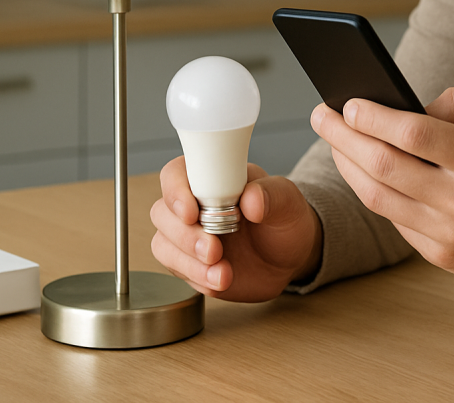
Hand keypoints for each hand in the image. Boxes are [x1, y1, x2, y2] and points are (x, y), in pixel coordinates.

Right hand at [150, 157, 321, 301]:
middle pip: (162, 213)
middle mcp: (193, 204)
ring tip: (223, 273)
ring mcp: (188, 235)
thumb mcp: (288, 202)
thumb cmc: (285, 219)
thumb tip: (251, 198)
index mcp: (212, 177)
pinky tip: (223, 279)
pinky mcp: (190, 263)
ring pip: (163, 245)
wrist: (290, 256)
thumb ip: (272, 195)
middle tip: (214, 250)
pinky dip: (198, 279)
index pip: (176, 173)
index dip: (176, 191)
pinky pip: (179, 271)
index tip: (191, 212)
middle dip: (185, 235)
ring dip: (189, 262)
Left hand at [310, 87, 453, 289]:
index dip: (373, 117)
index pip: (413, 134)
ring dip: (347, 167)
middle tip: (321, 115)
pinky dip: (373, 193)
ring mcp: (451, 233)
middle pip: (384, 166)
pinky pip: (394, 220)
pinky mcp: (443, 256)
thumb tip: (411, 105)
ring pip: (378, 198)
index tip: (348, 102)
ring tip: (335, 142)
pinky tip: (362, 172)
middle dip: (343, 137)